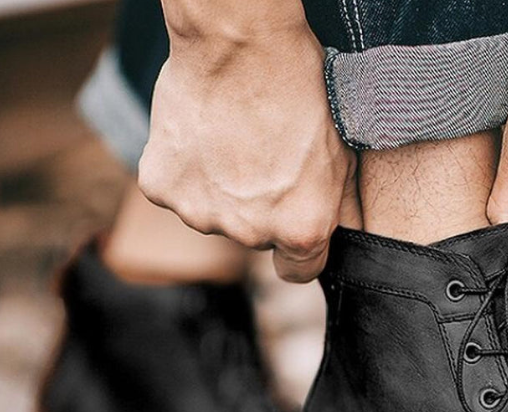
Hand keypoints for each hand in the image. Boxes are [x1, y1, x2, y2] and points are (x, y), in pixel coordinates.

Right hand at [139, 20, 359, 281]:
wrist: (241, 42)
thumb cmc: (301, 93)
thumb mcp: (341, 158)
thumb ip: (340, 211)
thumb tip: (346, 238)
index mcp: (299, 231)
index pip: (297, 272)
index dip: (297, 245)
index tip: (290, 218)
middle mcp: (249, 234)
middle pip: (254, 239)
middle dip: (259, 209)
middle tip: (262, 159)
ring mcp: (201, 214)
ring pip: (213, 216)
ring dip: (220, 191)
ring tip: (231, 142)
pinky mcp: (161, 189)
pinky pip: (176, 192)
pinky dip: (185, 171)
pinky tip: (200, 138)